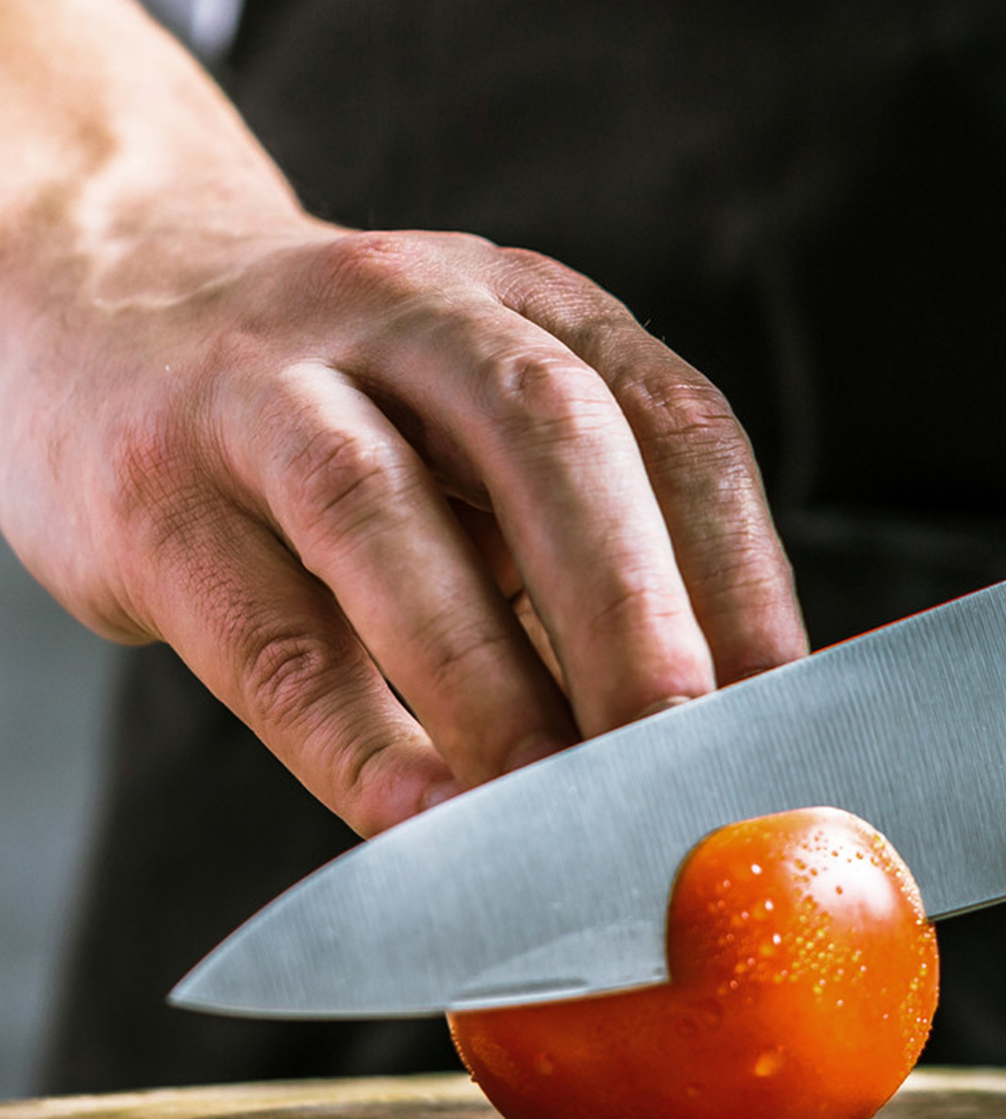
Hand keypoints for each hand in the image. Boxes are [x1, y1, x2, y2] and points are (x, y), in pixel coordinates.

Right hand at [0, 0, 802, 833]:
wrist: (99, 295)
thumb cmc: (344, 416)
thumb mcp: (482, 432)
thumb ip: (584, 556)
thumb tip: (715, 752)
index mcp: (534, 310)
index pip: (674, 425)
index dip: (745, 575)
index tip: (793, 722)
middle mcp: (413, 315)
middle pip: (546, 440)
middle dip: (634, 611)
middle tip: (689, 764)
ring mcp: (266, 384)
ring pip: (384, 511)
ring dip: (486, 678)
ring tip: (555, 814)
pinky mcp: (155, 487)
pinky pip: (262, 624)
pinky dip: (350, 737)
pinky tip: (419, 823)